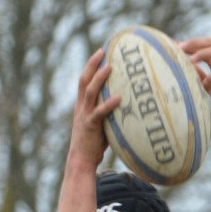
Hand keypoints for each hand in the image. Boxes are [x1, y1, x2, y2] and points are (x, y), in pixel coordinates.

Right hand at [69, 48, 117, 168]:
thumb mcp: (102, 124)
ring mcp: (84, 115)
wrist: (81, 161)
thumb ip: (110, 114)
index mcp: (82, 105)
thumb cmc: (94, 144)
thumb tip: (129, 107)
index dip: (91, 66)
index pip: (84, 81)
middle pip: (84, 80)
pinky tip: (119, 98)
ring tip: (110, 67)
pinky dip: (109, 104)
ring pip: (89, 92)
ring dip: (99, 79)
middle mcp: (81, 107)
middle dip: (92, 64)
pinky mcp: (90, 126)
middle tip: (103, 51)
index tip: (100, 53)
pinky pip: (99, 113)